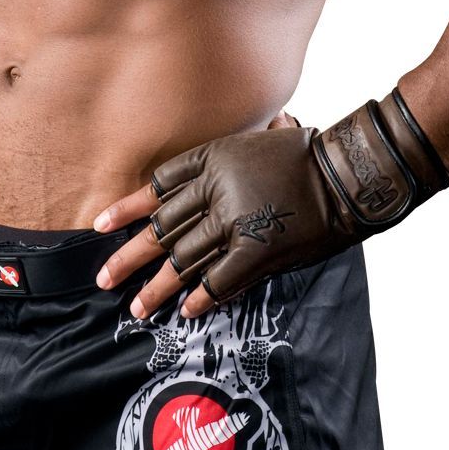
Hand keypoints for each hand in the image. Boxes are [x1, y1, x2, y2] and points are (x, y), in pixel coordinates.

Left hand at [91, 111, 303, 319]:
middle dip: (129, 257)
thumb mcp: (259, 138)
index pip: (157, 189)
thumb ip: (231, 154)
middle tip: (104, 278)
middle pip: (161, 229)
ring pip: (182, 259)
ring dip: (157, 287)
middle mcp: (215, 191)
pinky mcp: (255, 252)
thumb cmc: (308, 155)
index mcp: (211, 161)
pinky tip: (184, 311)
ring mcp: (233, 223)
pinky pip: (219, 280)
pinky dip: (201, 297)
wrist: (346, 174)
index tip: (101, 226)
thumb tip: (231, 140)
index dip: (127, 209)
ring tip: (136, 306)